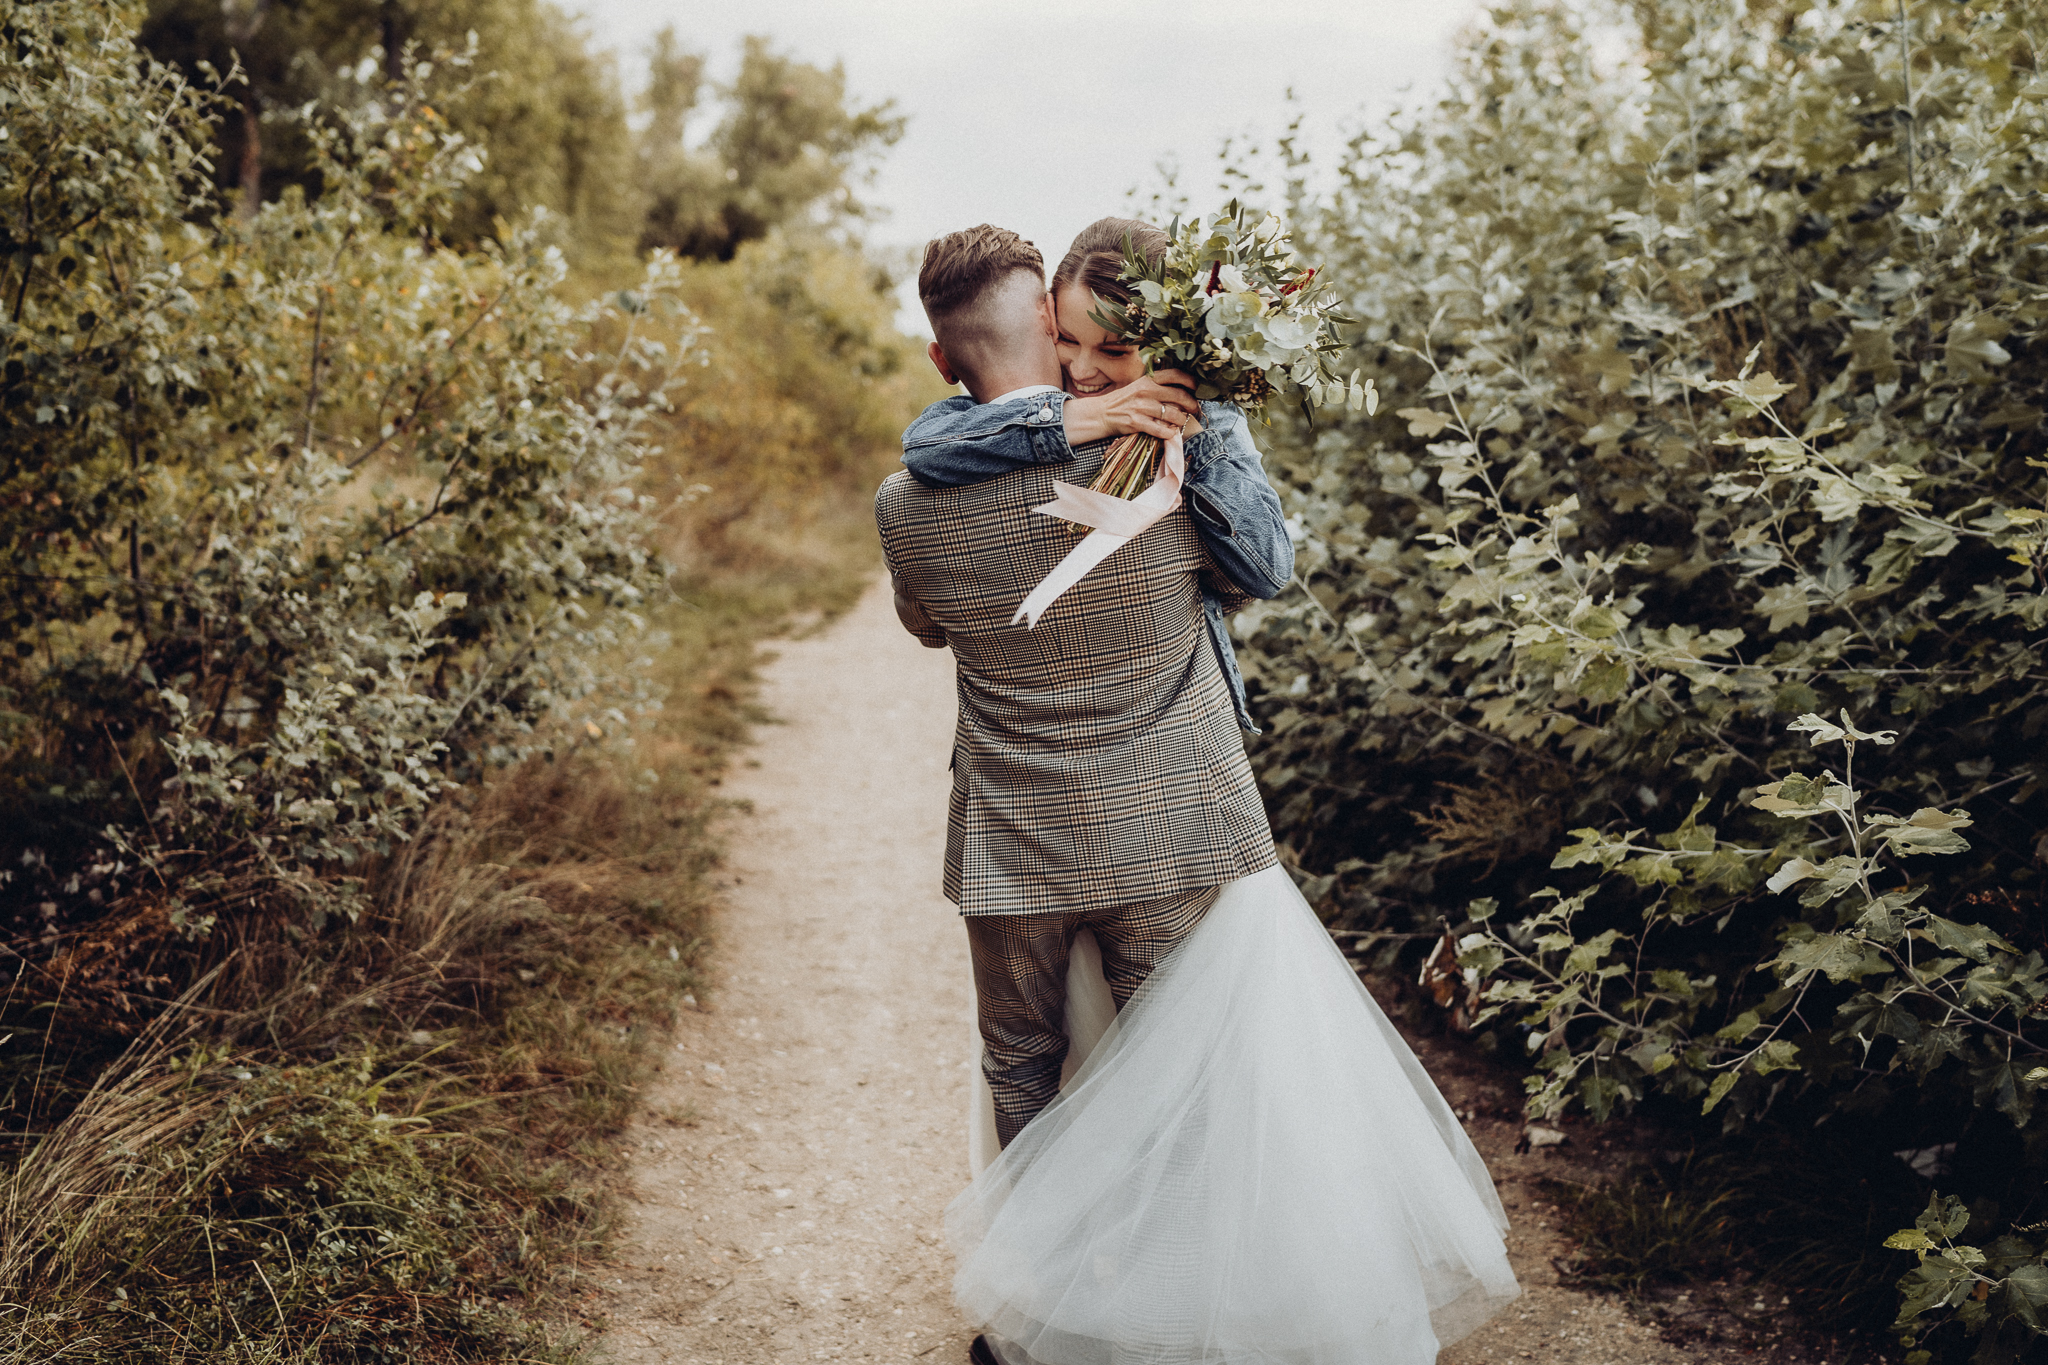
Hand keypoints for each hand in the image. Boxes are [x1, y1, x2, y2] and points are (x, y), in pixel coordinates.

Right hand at [1063, 377, 1201, 444]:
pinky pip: (1160, 429)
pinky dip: (1169, 433)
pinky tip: (1170, 433)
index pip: (1175, 375)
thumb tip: (1182, 389)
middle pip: (1179, 395)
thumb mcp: (1139, 386)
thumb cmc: (1124, 400)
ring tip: (1182, 422)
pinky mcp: (1136, 422)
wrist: (1102, 413)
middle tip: (1195, 410)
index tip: (1197, 388)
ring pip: (1173, 414)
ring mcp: (1141, 407)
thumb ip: (1157, 386)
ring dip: (1181, 420)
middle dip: (1192, 404)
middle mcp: (1146, 391)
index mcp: (1148, 379)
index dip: (1191, 381)